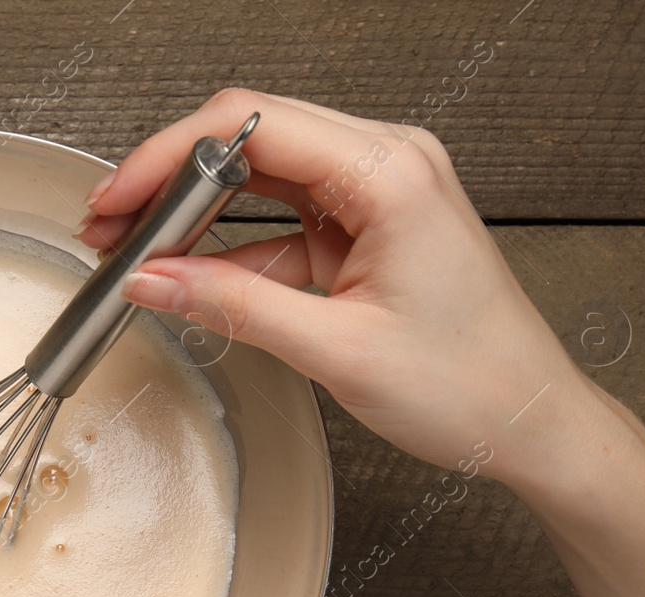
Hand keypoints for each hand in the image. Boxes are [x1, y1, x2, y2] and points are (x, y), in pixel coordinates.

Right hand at [82, 87, 616, 488]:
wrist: (531, 422)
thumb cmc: (471, 385)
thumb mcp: (336, 351)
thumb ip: (233, 306)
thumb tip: (154, 279)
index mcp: (391, 173)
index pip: (250, 126)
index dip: (166, 157)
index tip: (116, 197)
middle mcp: (389, 164)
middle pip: (250, 135)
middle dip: (170, 179)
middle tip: (113, 225)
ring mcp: (380, 191)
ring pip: (261, 173)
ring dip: (197, 212)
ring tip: (140, 250)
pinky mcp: (370, 224)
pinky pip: (283, 217)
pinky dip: (234, 246)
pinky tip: (193, 276)